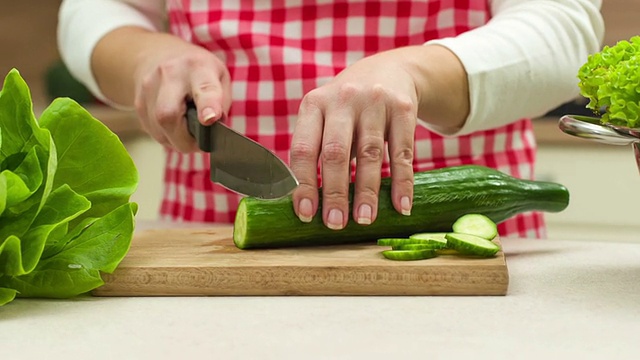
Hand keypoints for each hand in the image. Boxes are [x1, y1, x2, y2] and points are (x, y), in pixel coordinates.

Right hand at [132, 39, 230, 151]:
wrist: (157, 54)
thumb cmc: (196, 70)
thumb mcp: (219, 76)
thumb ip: (222, 103)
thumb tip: (214, 130)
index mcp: (198, 67)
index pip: (203, 88)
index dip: (207, 106)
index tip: (210, 119)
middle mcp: (170, 74)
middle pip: (169, 115)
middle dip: (185, 139)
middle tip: (199, 143)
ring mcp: (149, 88)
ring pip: (159, 129)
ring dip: (177, 140)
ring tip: (188, 132)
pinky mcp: (138, 103)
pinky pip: (153, 131)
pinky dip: (167, 136)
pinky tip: (175, 127)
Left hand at [290, 45, 468, 229]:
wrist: (390, 70)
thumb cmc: (347, 108)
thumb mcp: (326, 116)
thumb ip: (318, 151)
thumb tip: (310, 205)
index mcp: (314, 104)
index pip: (304, 149)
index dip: (304, 184)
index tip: (306, 214)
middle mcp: (342, 100)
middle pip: (336, 152)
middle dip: (335, 192)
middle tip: (336, 223)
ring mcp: (374, 102)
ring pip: (370, 154)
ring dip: (367, 192)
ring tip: (364, 220)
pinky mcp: (403, 108)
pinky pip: (403, 152)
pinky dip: (402, 183)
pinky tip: (401, 206)